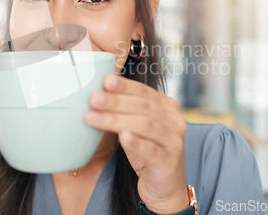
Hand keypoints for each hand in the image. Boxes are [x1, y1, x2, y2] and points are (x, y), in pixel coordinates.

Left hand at [85, 74, 188, 213]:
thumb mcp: (136, 127)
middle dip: (116, 101)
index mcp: (167, 107)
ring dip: (116, 120)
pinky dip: (136, 142)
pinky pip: (152, 150)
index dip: (124, 86)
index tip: (104, 81)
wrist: (165, 187)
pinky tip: (121, 137)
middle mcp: (174, 121)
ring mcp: (174, 142)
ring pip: (145, 125)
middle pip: (143, 106)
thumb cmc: (146, 151)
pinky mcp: (169, 162)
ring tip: (92, 117)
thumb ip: (124, 111)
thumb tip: (95, 93)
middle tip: (92, 98)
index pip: (144, 92)